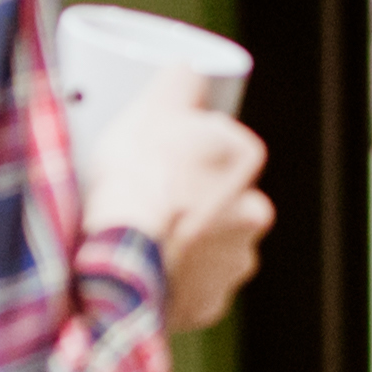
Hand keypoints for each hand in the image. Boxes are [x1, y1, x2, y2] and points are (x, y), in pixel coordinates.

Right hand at [84, 68, 273, 333]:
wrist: (117, 259)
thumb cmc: (135, 179)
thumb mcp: (151, 108)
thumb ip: (179, 80)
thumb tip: (189, 67)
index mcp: (244, 157)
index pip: (221, 144)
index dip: (187, 150)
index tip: (160, 157)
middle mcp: (254, 211)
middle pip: (221, 197)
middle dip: (193, 200)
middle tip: (149, 200)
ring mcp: (234, 262)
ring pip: (211, 246)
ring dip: (186, 244)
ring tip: (142, 239)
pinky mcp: (211, 304)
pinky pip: (193, 289)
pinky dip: (174, 283)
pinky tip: (146, 273)